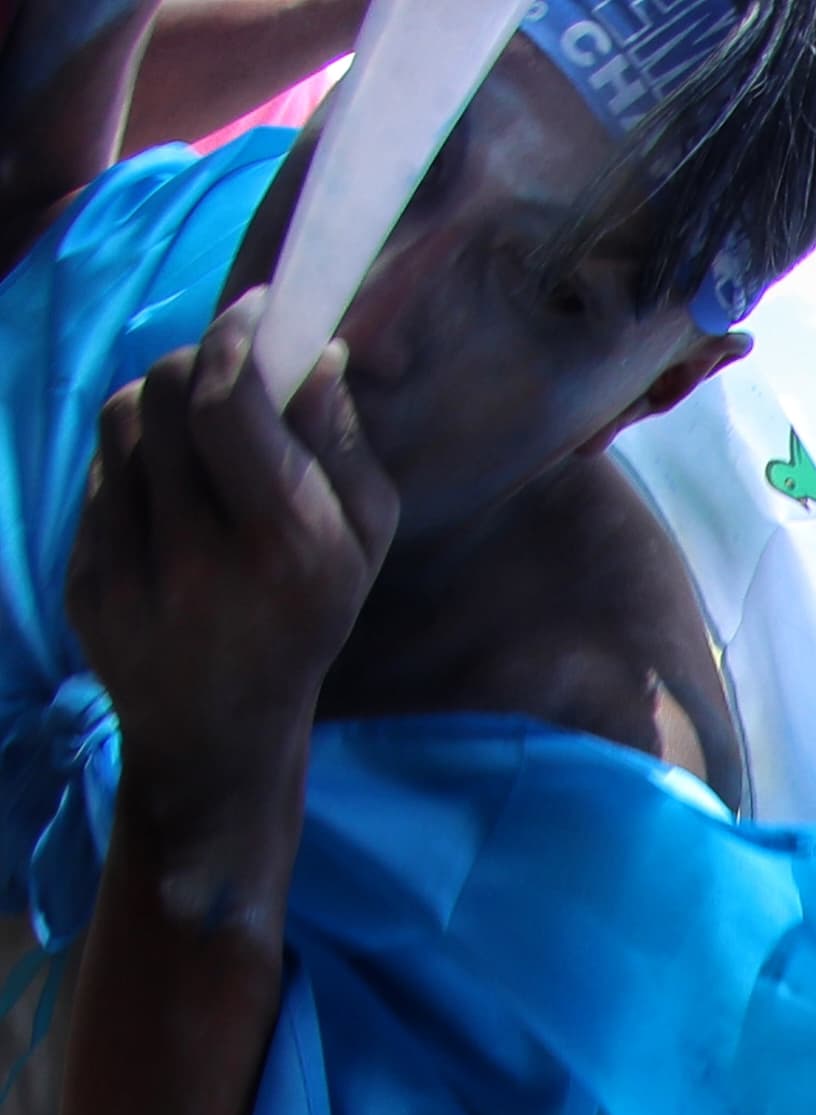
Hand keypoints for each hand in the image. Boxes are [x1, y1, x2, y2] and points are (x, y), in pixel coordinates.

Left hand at [68, 291, 396, 855]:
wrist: (219, 734)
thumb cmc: (307, 622)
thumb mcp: (361, 545)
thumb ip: (344, 447)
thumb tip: (311, 354)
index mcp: (286, 548)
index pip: (226, 399)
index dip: (234, 335)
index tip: (256, 309)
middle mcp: (202, 558)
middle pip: (166, 393)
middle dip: (197, 360)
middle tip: (225, 366)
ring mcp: (131, 569)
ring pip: (120, 420)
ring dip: (156, 403)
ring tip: (192, 430)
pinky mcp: (83, 577)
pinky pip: (97, 475)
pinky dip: (131, 460)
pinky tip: (164, 493)